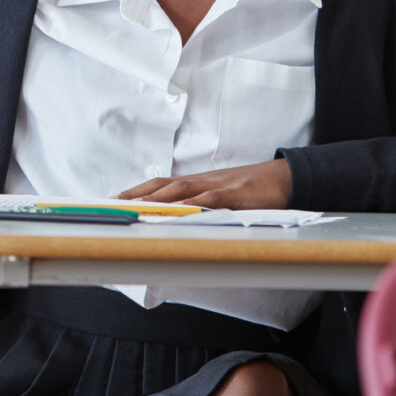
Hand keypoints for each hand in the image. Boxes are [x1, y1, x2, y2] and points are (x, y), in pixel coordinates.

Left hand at [117, 158, 292, 209]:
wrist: (282, 177)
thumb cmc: (249, 189)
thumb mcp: (220, 196)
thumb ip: (199, 204)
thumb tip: (176, 217)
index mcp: (196, 183)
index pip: (159, 185)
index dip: (136, 191)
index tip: (114, 199)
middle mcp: (201, 181)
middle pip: (163, 185)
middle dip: (137, 194)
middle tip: (114, 204)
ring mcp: (218, 186)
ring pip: (183, 189)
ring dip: (159, 198)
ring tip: (138, 207)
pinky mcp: (236, 194)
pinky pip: (213, 198)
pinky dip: (197, 203)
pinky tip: (183, 209)